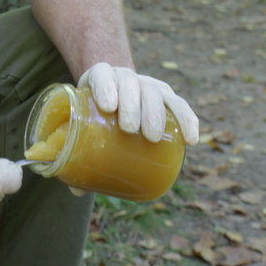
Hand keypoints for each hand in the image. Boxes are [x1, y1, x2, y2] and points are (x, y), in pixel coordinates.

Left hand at [77, 63, 198, 143]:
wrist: (113, 92)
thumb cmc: (93, 115)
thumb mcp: (79, 122)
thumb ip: (76, 150)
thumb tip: (75, 190)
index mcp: (98, 78)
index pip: (101, 74)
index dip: (105, 86)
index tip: (108, 106)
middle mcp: (124, 77)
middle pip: (130, 83)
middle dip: (132, 105)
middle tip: (130, 129)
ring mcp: (147, 84)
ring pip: (154, 91)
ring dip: (155, 113)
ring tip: (152, 137)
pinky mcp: (166, 96)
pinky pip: (179, 105)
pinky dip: (187, 120)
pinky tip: (190, 139)